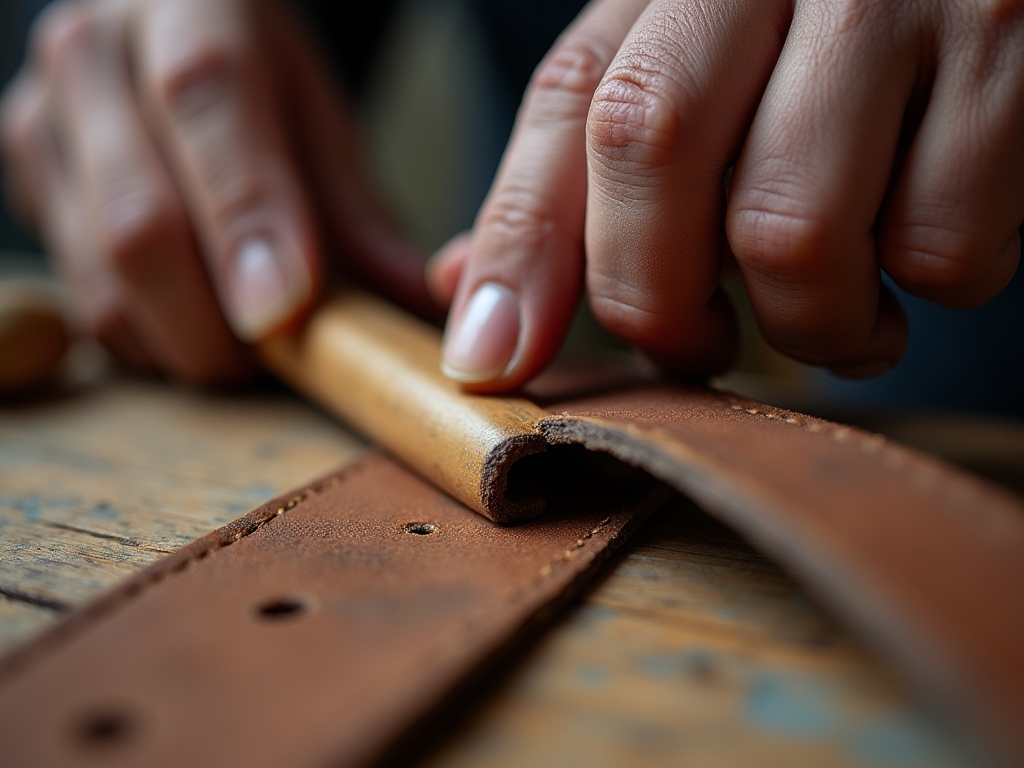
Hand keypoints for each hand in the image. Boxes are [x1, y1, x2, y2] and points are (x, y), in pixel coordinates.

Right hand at [1, 0, 432, 382]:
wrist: (160, 38)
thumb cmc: (257, 85)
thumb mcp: (322, 125)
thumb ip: (366, 215)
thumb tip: (426, 311)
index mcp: (191, 7)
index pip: (209, 102)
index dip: (247, 216)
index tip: (284, 309)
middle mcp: (96, 53)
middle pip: (141, 219)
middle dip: (215, 322)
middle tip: (276, 356)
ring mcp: (45, 118)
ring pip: (103, 277)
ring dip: (182, 340)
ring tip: (241, 345)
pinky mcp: (24, 179)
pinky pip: (81, 298)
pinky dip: (145, 337)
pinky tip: (188, 324)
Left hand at [433, 0, 1023, 389]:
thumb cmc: (831, 42)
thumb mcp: (697, 74)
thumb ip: (585, 178)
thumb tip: (481, 315)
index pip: (572, 106)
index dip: (522, 246)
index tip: (491, 364)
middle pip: (653, 149)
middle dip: (661, 303)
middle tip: (702, 347)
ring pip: (791, 230)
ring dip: (812, 323)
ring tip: (840, 314)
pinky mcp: (1015, 50)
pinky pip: (939, 244)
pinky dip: (930, 284)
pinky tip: (925, 245)